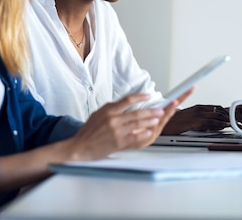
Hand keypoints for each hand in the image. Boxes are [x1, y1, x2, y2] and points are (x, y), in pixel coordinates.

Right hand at [66, 88, 193, 160]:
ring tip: (159, 118)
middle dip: (151, 110)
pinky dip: (143, 134)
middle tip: (161, 108)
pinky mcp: (118, 142)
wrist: (80, 147)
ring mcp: (116, 131)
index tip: (149, 95)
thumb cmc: (89, 131)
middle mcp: (113, 119)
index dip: (140, 96)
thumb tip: (124, 102)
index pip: (128, 100)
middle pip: (137, 112)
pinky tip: (150, 132)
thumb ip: (112, 108)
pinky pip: (134, 137)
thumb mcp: (98, 114)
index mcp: (108, 110)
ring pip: (138, 124)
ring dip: (151, 121)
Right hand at [161, 104, 238, 134]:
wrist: (163, 122)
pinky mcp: (192, 122)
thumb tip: (214, 123)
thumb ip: (202, 118)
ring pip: (215, 116)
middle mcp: (199, 110)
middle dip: (231, 116)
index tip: (237, 116)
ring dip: (226, 120)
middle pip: (219, 111)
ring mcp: (196, 115)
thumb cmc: (176, 121)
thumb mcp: (190, 117)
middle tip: (240, 121)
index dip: (228, 112)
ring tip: (235, 124)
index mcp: (199, 108)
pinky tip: (222, 126)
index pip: (217, 108)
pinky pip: (207, 123)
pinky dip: (217, 124)